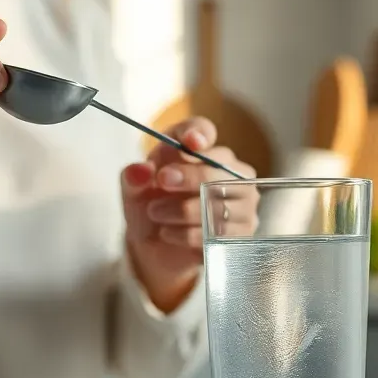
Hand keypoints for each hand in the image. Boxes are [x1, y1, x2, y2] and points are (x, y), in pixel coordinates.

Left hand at [121, 117, 258, 313]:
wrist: (156, 246)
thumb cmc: (151, 205)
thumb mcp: (134, 191)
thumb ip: (134, 178)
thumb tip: (141, 170)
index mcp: (198, 149)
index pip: (204, 131)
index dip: (199, 133)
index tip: (191, 142)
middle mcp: (229, 170)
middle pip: (220, 168)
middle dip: (191, 176)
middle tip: (162, 182)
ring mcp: (243, 202)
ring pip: (220, 202)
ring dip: (182, 209)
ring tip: (156, 213)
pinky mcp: (243, 233)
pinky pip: (219, 232)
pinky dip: (188, 234)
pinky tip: (168, 233)